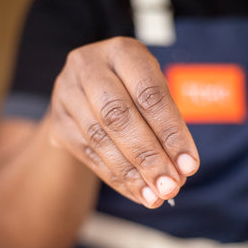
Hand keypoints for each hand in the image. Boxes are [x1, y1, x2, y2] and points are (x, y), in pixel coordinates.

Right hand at [50, 37, 199, 207]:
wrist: (90, 89)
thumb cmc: (133, 89)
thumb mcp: (152, 90)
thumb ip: (166, 124)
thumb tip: (182, 169)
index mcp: (122, 52)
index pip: (149, 94)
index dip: (171, 132)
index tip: (189, 165)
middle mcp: (88, 66)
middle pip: (118, 116)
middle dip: (148, 157)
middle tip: (170, 187)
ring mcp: (67, 94)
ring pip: (100, 139)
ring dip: (131, 174)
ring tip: (155, 196)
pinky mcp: (58, 122)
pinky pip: (88, 155)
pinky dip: (117, 178)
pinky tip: (137, 193)